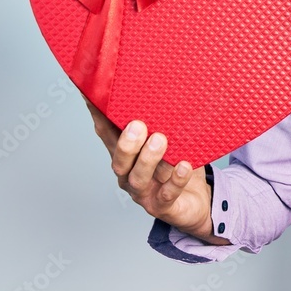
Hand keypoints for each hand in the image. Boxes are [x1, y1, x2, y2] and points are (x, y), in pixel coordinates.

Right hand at [85, 99, 227, 243]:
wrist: (197, 201)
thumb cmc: (178, 165)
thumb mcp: (172, 139)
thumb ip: (163, 119)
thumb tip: (165, 84)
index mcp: (126, 154)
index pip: (107, 133)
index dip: (98, 115)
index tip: (93, 93)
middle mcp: (129, 173)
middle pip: (118, 160)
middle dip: (126, 143)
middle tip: (137, 125)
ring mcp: (145, 192)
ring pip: (138, 178)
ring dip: (148, 159)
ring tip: (160, 140)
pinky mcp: (164, 205)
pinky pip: (167, 194)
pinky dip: (175, 180)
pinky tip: (184, 166)